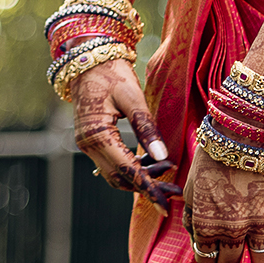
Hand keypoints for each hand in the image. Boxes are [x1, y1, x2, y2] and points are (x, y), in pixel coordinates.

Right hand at [71, 59, 180, 203]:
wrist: (88, 58)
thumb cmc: (111, 72)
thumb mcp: (133, 97)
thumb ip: (146, 128)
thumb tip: (163, 157)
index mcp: (97, 135)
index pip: (127, 170)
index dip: (149, 189)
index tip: (167, 204)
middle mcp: (88, 145)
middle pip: (121, 178)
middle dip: (148, 186)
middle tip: (175, 191)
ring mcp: (87, 144)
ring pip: (115, 173)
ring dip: (140, 177)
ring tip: (168, 171)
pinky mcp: (92, 140)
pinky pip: (112, 162)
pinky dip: (131, 166)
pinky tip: (151, 161)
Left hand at [180, 146, 263, 262]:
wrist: (241, 138)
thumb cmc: (211, 163)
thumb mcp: (191, 192)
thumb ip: (191, 220)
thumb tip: (196, 240)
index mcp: (206, 226)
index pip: (206, 260)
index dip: (209, 258)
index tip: (214, 253)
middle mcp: (231, 230)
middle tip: (232, 256)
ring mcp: (258, 224)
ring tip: (254, 258)